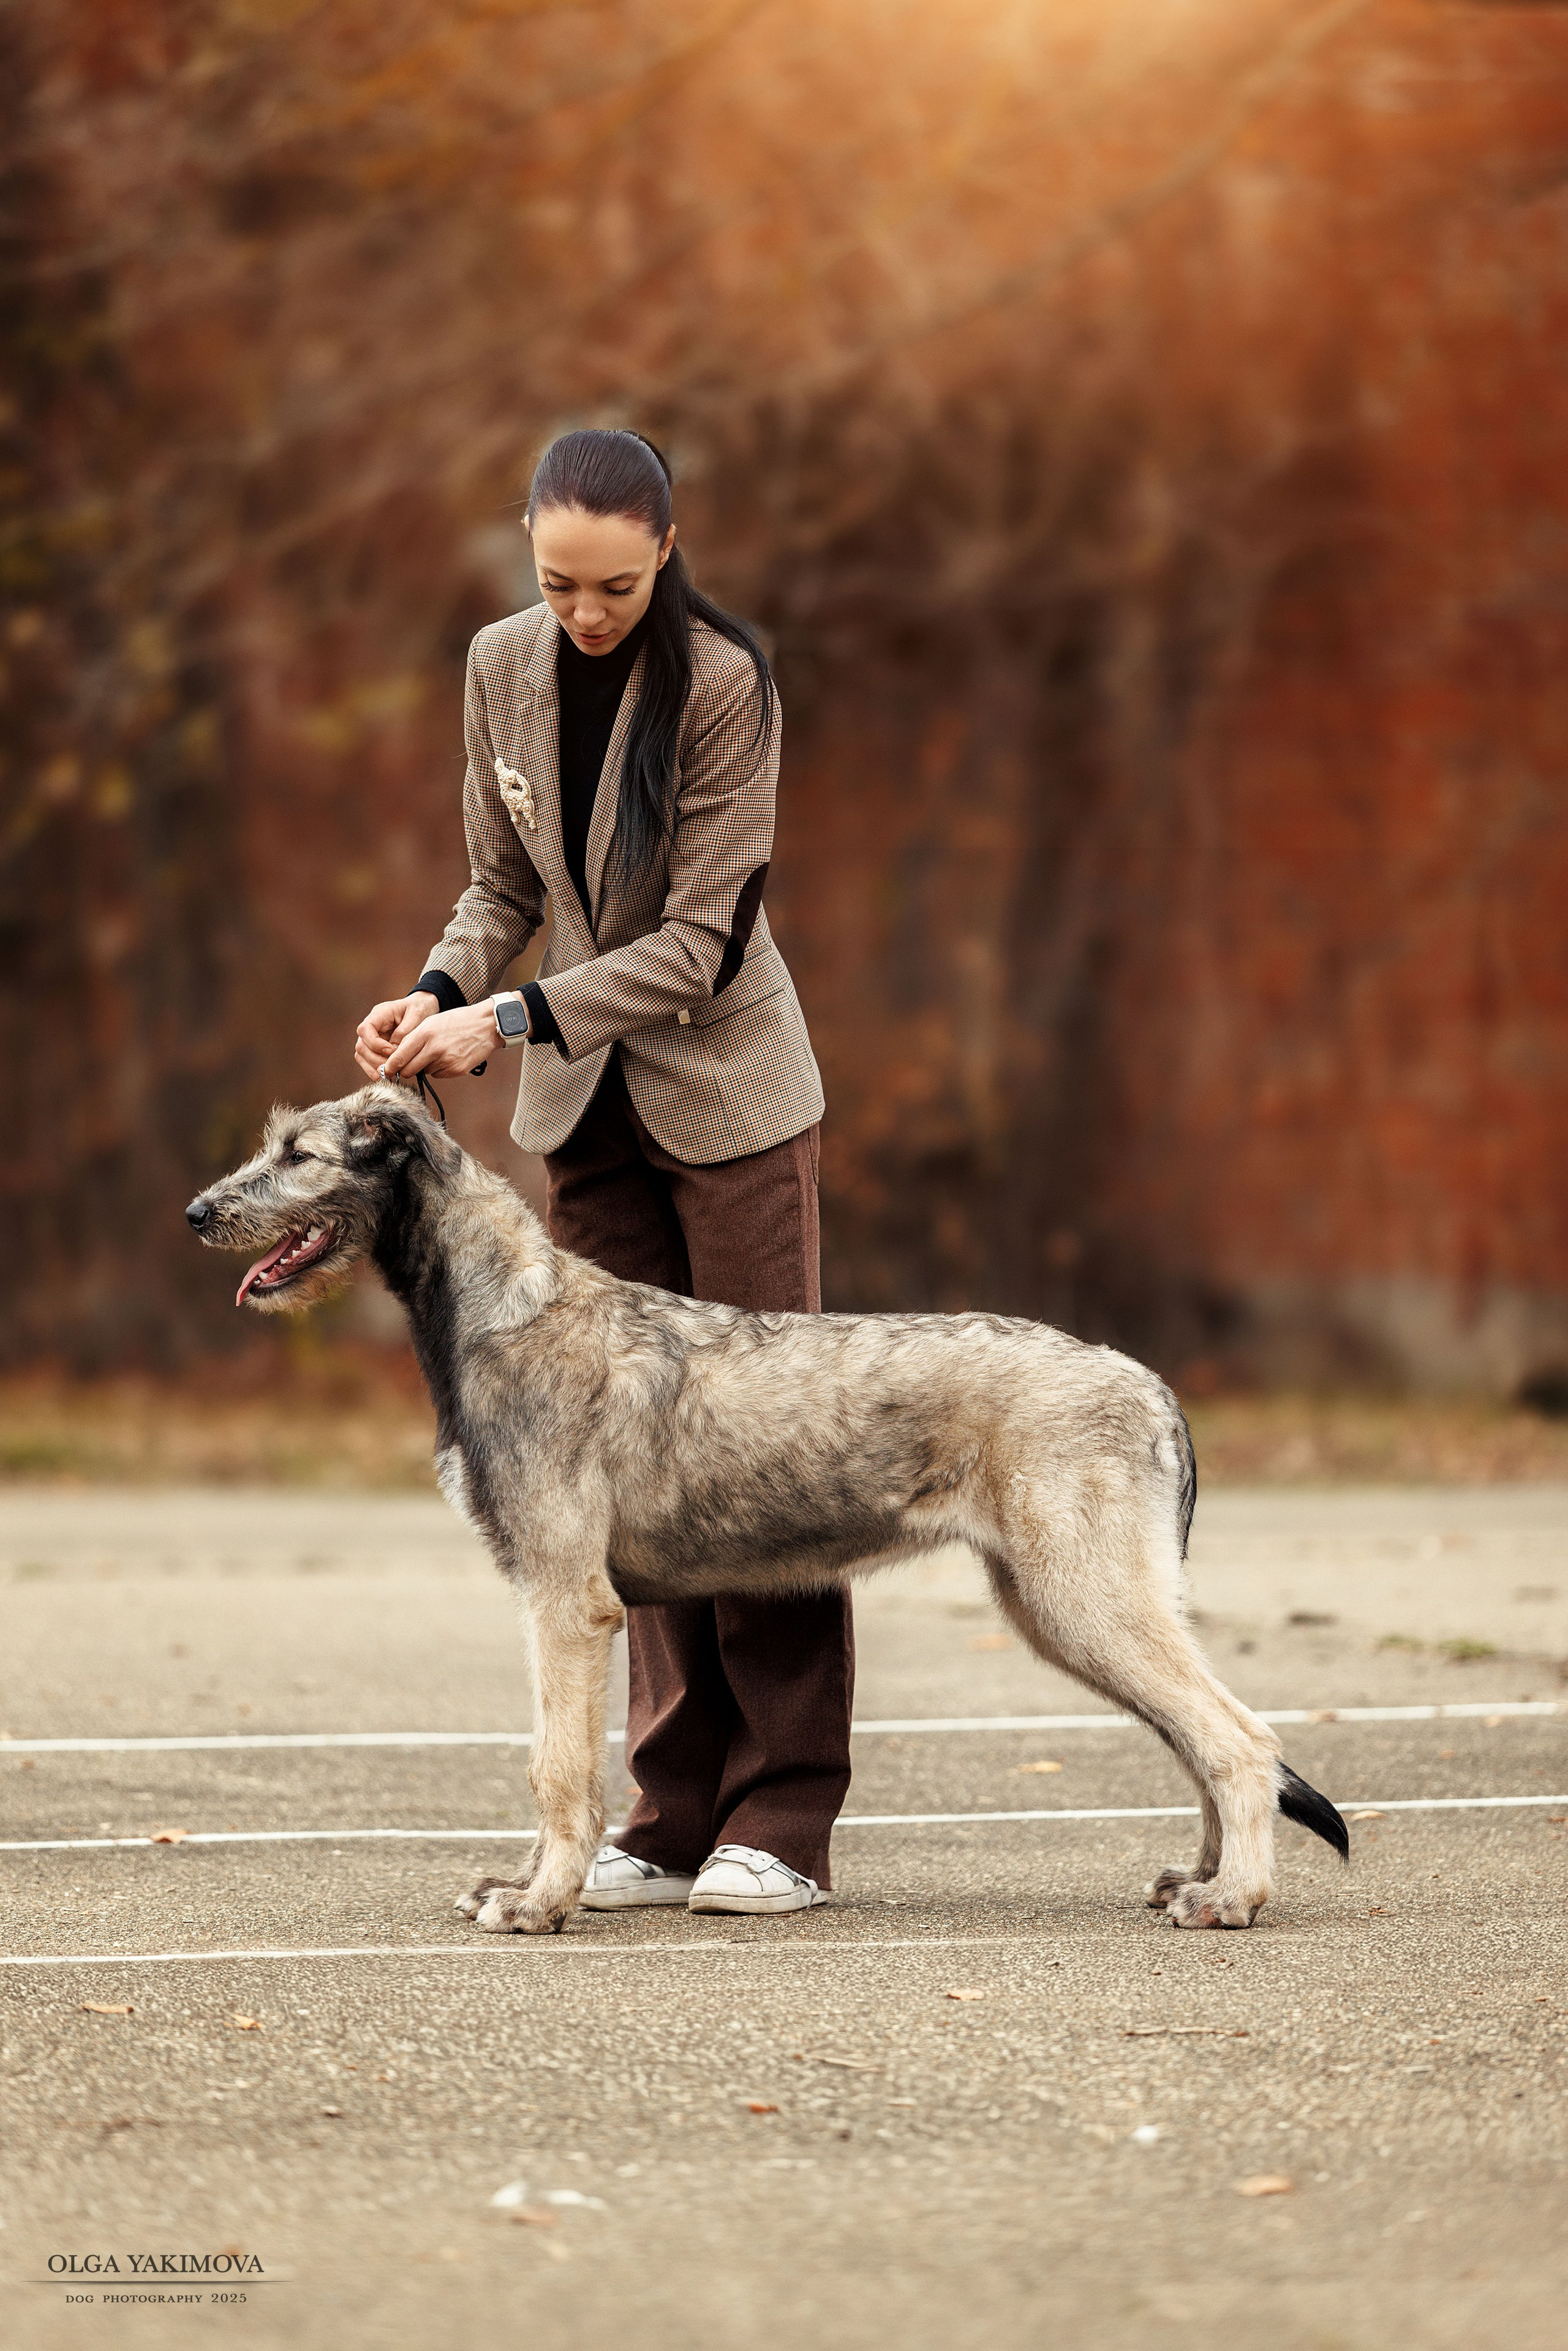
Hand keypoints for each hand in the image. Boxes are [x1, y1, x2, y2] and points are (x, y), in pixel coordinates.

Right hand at [354, 992, 437, 1083]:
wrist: (422, 1008)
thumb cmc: (419, 1009)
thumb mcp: (417, 1015)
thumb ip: (404, 1032)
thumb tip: (393, 1051)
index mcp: (379, 1014)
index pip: (365, 1029)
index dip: (375, 1043)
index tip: (391, 1051)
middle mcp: (372, 1026)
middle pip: (361, 1045)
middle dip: (375, 1059)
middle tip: (391, 1068)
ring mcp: (372, 1037)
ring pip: (362, 1055)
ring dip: (373, 1067)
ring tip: (388, 1075)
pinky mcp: (376, 1047)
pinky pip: (368, 1060)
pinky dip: (375, 1070)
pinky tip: (386, 1077)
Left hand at [381, 1000, 502, 1082]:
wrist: (486, 1025)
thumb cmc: (456, 1021)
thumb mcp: (430, 1023)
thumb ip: (413, 1039)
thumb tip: (397, 1058)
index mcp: (424, 1034)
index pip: (399, 1057)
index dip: (390, 1067)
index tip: (386, 1071)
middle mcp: (434, 1049)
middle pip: (408, 1070)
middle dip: (406, 1070)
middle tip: (408, 1066)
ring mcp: (446, 1061)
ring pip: (424, 1073)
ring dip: (426, 1066)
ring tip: (439, 1052)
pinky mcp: (457, 1070)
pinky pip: (439, 1075)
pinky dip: (440, 1068)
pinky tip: (449, 1056)